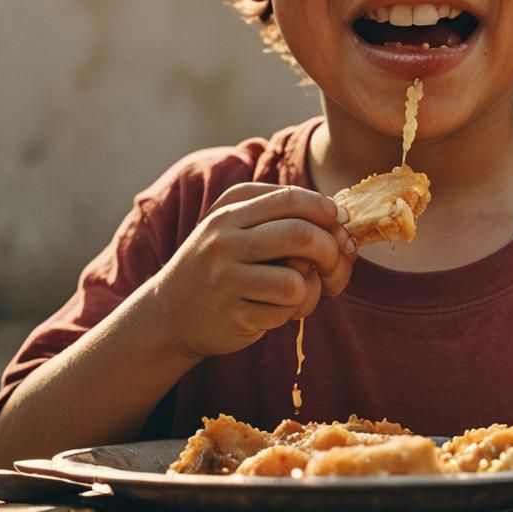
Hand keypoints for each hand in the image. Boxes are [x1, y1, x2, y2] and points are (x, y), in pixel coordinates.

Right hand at [149, 183, 355, 359]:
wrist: (170, 312)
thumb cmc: (224, 264)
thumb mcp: (240, 228)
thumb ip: (284, 218)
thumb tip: (342, 223)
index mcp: (230, 208)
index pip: (290, 198)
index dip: (325, 209)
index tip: (338, 223)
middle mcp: (224, 238)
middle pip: (300, 235)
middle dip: (330, 250)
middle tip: (332, 262)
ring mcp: (224, 277)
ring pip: (296, 280)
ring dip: (309, 290)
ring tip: (296, 292)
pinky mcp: (230, 313)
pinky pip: (284, 311)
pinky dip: (289, 313)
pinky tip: (271, 310)